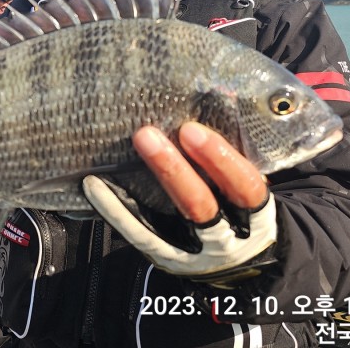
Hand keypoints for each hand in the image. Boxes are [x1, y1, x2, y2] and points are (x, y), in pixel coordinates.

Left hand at [83, 122, 276, 278]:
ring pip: (165, 220)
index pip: (244, 187)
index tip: (193, 131)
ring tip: (123, 151)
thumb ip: (238, 145)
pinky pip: (139, 233)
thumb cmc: (242, 205)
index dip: (221, 160)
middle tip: (146, 133)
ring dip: (141, 186)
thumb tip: (223, 88)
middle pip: (200, 205)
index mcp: (255, 215)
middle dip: (174, 170)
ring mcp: (193, 252)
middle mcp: (226, 238)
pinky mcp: (166, 257)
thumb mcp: (249, 182)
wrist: (240, 260)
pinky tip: (94, 185)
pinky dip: (115, 209)